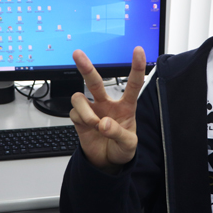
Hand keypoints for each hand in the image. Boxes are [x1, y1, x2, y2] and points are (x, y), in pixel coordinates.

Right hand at [70, 47, 145, 173]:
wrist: (107, 162)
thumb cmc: (122, 148)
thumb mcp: (129, 144)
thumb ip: (118, 133)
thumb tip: (103, 123)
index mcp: (126, 106)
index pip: (133, 84)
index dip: (136, 67)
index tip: (138, 50)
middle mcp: (106, 103)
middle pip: (95, 81)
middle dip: (86, 67)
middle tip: (77, 54)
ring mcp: (92, 110)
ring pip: (79, 96)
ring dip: (85, 110)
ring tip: (94, 123)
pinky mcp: (79, 118)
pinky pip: (74, 112)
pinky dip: (81, 119)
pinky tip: (88, 127)